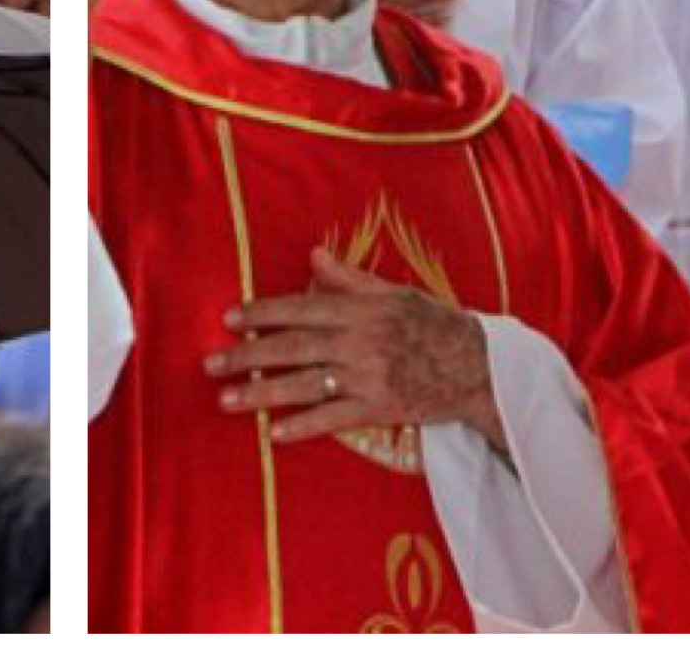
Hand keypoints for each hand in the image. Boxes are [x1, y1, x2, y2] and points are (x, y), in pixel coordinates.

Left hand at [206, 246, 501, 449]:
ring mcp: (369, 376)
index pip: (301, 307)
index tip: (229, 319)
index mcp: (362, 309)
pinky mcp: (379, 408)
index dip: (262, 313)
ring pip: (306, 385)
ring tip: (227, 399)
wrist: (478, 366)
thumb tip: (314, 257)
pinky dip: (304, 425)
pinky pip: (334, 418)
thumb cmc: (433, 324)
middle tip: (211, 363)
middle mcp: (360, 341)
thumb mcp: (394, 293)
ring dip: (262, 393)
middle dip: (248, 355)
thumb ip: (350, 279)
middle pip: (294, 347)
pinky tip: (274, 433)